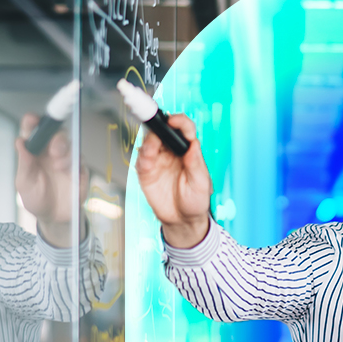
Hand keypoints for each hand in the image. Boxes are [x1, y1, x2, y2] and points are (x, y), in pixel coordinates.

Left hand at [15, 113, 88, 246]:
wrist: (54, 218)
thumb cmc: (36, 198)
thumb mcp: (24, 183)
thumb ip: (24, 163)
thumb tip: (20, 141)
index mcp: (34, 151)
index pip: (34, 130)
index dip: (33, 121)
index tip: (32, 119)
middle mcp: (50, 151)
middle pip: (55, 132)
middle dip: (54, 135)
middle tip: (53, 149)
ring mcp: (66, 159)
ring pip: (69, 142)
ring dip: (64, 149)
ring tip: (58, 165)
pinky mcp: (79, 169)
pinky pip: (80, 157)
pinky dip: (74, 162)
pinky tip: (66, 171)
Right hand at [133, 114, 211, 248]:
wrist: (182, 220)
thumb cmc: (195, 200)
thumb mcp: (201, 183)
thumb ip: (196, 164)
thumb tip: (193, 144)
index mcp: (188, 150)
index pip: (184, 129)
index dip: (179, 121)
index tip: (174, 121)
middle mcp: (172, 151)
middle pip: (163, 130)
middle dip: (159, 126)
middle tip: (158, 129)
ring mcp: (158, 160)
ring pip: (150, 141)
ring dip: (149, 140)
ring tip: (152, 147)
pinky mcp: (146, 171)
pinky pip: (141, 159)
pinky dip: (142, 156)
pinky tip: (147, 160)